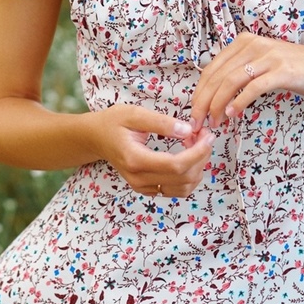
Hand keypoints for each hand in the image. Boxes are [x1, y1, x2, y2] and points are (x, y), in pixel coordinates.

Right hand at [87, 103, 215, 196]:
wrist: (96, 138)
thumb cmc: (113, 122)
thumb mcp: (134, 114)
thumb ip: (161, 122)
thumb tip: (188, 130)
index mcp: (135, 159)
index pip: (176, 165)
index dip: (198, 153)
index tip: (208, 136)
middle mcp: (139, 179)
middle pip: (183, 178)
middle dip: (201, 158)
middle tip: (204, 136)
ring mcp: (142, 187)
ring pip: (183, 189)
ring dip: (197, 168)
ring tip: (196, 145)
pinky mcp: (146, 189)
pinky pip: (176, 190)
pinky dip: (189, 176)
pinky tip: (188, 157)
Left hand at [191, 31, 303, 130]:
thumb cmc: (295, 69)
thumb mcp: (263, 64)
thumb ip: (241, 73)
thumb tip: (214, 97)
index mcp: (243, 42)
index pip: (211, 69)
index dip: (199, 93)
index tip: (194, 114)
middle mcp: (252, 45)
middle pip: (217, 76)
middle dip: (203, 102)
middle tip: (197, 124)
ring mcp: (268, 56)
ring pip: (230, 81)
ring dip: (217, 104)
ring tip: (213, 122)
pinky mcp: (282, 70)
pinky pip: (253, 87)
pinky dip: (239, 102)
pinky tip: (232, 114)